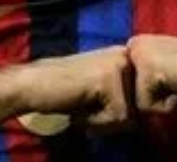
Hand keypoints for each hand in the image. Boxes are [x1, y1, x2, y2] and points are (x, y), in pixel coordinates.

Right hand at [12, 46, 134, 133]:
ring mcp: (118, 65)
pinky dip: (95, 121)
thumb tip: (145, 116)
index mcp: (124, 57)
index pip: (139, 102)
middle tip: (84, 105)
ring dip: (102, 120)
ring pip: (128, 116)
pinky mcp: (108, 78)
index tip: (91, 102)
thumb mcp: (100, 91)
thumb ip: (122, 96)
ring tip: (81, 104)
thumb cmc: (62, 91)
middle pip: (136, 109)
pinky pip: (117, 117)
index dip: (115, 113)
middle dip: (110, 118)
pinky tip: (78, 106)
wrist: (31, 85)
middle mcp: (125, 56)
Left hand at [127, 34, 176, 112]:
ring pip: (137, 103)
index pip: (131, 86)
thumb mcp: (168, 71)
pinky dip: (168, 106)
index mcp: (138, 43)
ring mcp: (138, 55)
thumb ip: (149, 80)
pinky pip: (147, 108)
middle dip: (158, 98)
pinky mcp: (146, 71)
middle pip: (130, 94)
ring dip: (163, 103)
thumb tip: (132, 106)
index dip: (157, 92)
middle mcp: (133, 44)